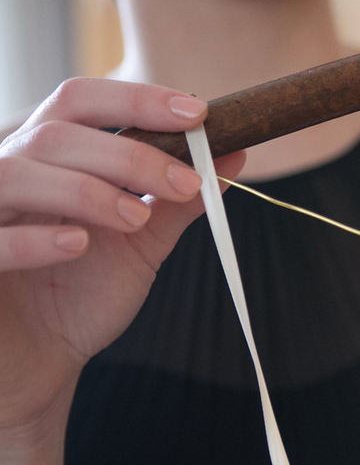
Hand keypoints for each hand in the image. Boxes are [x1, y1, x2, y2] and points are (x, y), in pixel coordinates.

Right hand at [0, 78, 243, 431]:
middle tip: (185, 183)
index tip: (198, 114)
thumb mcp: (139, 244)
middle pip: (55, 132)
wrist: (36, 366)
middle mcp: (6, 174)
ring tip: (135, 219)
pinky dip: (34, 237)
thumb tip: (232, 155)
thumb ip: (176, 201)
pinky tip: (78, 244)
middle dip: (128, 152)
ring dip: (86, 189)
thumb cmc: (78, 298)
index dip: (136, 98)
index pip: (81, 100)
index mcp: (48, 160)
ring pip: (15, 172)